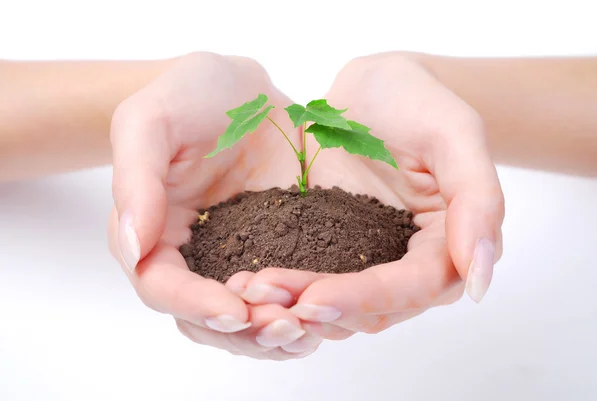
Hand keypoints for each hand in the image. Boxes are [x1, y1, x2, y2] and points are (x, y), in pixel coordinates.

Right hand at [107, 52, 319, 358]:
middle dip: (243, 332)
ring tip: (310, 332)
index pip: (162, 286)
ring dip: (274, 335)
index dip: (194, 304)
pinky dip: (302, 313)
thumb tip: (133, 246)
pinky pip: (286, 296)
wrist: (244, 91)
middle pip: (207, 318)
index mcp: (154, 232)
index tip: (234, 310)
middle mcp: (195, 256)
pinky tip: (329, 315)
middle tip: (285, 328)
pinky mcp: (280, 251)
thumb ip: (136, 178)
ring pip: (247, 320)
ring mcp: (239, 257)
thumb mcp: (152, 119)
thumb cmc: (190, 94)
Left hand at [229, 52, 504, 338]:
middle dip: (316, 307)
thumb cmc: (420, 101)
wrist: (375, 89)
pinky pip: (307, 278)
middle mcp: (407, 263)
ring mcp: (366, 259)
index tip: (314, 300)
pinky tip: (243, 278)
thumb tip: (480, 279)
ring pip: (334, 303)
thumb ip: (479, 200)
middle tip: (262, 297)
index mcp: (446, 244)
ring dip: (290, 305)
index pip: (412, 288)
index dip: (365, 298)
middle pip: (368, 307)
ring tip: (244, 293)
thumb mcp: (455, 133)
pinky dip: (280, 285)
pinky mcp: (330, 248)